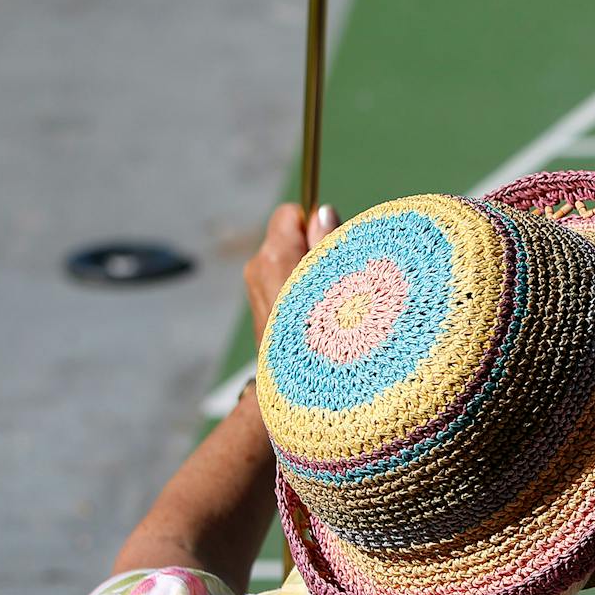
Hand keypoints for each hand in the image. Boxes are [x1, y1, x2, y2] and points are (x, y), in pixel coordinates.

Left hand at [244, 202, 337, 338]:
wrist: (300, 382)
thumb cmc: (327, 331)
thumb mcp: (339, 280)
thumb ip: (329, 241)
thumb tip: (323, 212)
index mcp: (275, 257)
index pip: (290, 215)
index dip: (313, 227)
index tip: (330, 250)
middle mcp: (258, 268)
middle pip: (289, 239)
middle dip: (311, 250)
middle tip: (333, 280)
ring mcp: (255, 287)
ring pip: (286, 261)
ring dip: (305, 272)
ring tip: (324, 301)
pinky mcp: (259, 304)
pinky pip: (281, 281)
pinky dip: (297, 289)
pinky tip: (311, 312)